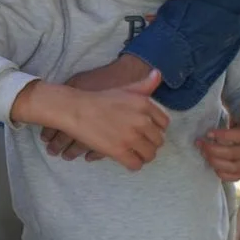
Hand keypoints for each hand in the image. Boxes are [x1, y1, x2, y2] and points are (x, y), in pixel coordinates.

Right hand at [39, 55, 156, 160]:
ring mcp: (131, 137)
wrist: (76, 109)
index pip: (164, 124)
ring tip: (133, 154)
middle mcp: (141, 120)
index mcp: (144, 104)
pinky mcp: (119, 151)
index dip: (155, 130)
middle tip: (138, 145)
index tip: (146, 132)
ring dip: (142, 156)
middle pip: (158, 141)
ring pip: (149, 154)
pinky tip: (126, 160)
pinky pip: (135, 164)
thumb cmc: (99, 99)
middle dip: (149, 144)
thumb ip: (144, 84)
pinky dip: (132, 165)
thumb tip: (158, 74)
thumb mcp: (124, 88)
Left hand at [196, 95, 239, 180]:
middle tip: (200, 143)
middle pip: (233, 154)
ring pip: (233, 167)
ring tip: (203, 152)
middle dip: (213, 149)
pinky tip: (213, 165)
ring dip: (215, 161)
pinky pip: (235, 177)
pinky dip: (222, 174)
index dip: (223, 136)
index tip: (208, 132)